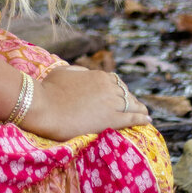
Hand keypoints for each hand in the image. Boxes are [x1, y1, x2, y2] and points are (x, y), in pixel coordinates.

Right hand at [23, 64, 149, 141]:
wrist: (43, 107)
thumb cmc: (48, 89)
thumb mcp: (63, 72)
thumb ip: (78, 72)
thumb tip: (85, 73)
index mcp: (98, 75)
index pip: (115, 81)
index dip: (119, 89)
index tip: (121, 95)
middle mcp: (108, 87)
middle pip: (126, 93)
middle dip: (131, 99)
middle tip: (136, 106)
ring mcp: (111, 103)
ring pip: (132, 105)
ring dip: (139, 109)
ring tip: (144, 114)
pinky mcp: (111, 119)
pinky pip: (132, 118)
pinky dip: (142, 119)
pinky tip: (148, 120)